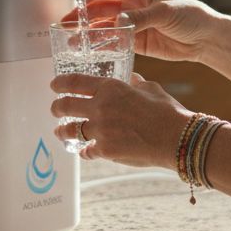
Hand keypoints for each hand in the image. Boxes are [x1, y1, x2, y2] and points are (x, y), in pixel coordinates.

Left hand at [50, 72, 190, 168]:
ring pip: (70, 130)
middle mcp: (100, 107)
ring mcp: (101, 130)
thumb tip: (132, 79)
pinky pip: (87, 151)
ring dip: (62, 131)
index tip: (54, 85)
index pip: (75, 82)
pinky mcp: (105, 150)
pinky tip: (85, 151)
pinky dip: (85, 151)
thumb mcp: (151, 89)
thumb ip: (136, 83)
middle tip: (55, 108)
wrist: (176, 138)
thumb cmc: (167, 111)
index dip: (60, 83)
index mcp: (111, 88)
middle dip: (56, 107)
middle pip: (65, 106)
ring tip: (60, 131)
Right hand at [62, 0, 220, 62]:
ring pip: (104, 26)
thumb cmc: (191, 15)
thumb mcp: (165, 12)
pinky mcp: (136, 41)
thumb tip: (118, 22)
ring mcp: (132, 23)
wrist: (206, 39)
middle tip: (67, 25)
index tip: (75, 3)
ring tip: (73, 41)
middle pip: (100, 8)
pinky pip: (114, 42)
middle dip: (82, 16)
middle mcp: (131, 4)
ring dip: (88, 32)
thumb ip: (140, 17)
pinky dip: (102, 46)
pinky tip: (90, 50)